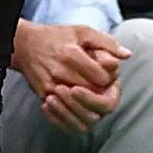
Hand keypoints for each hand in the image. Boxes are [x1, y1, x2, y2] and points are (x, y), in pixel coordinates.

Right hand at [12, 19, 126, 128]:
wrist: (25, 45)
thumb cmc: (57, 37)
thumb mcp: (83, 31)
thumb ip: (107, 43)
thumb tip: (126, 56)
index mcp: (72, 55)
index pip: (101, 79)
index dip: (108, 79)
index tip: (105, 74)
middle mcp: (61, 73)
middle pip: (93, 98)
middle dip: (101, 95)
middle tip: (99, 88)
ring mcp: (51, 88)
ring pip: (80, 115)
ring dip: (90, 111)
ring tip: (90, 99)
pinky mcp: (44, 97)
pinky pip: (63, 120)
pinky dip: (74, 120)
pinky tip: (77, 110)